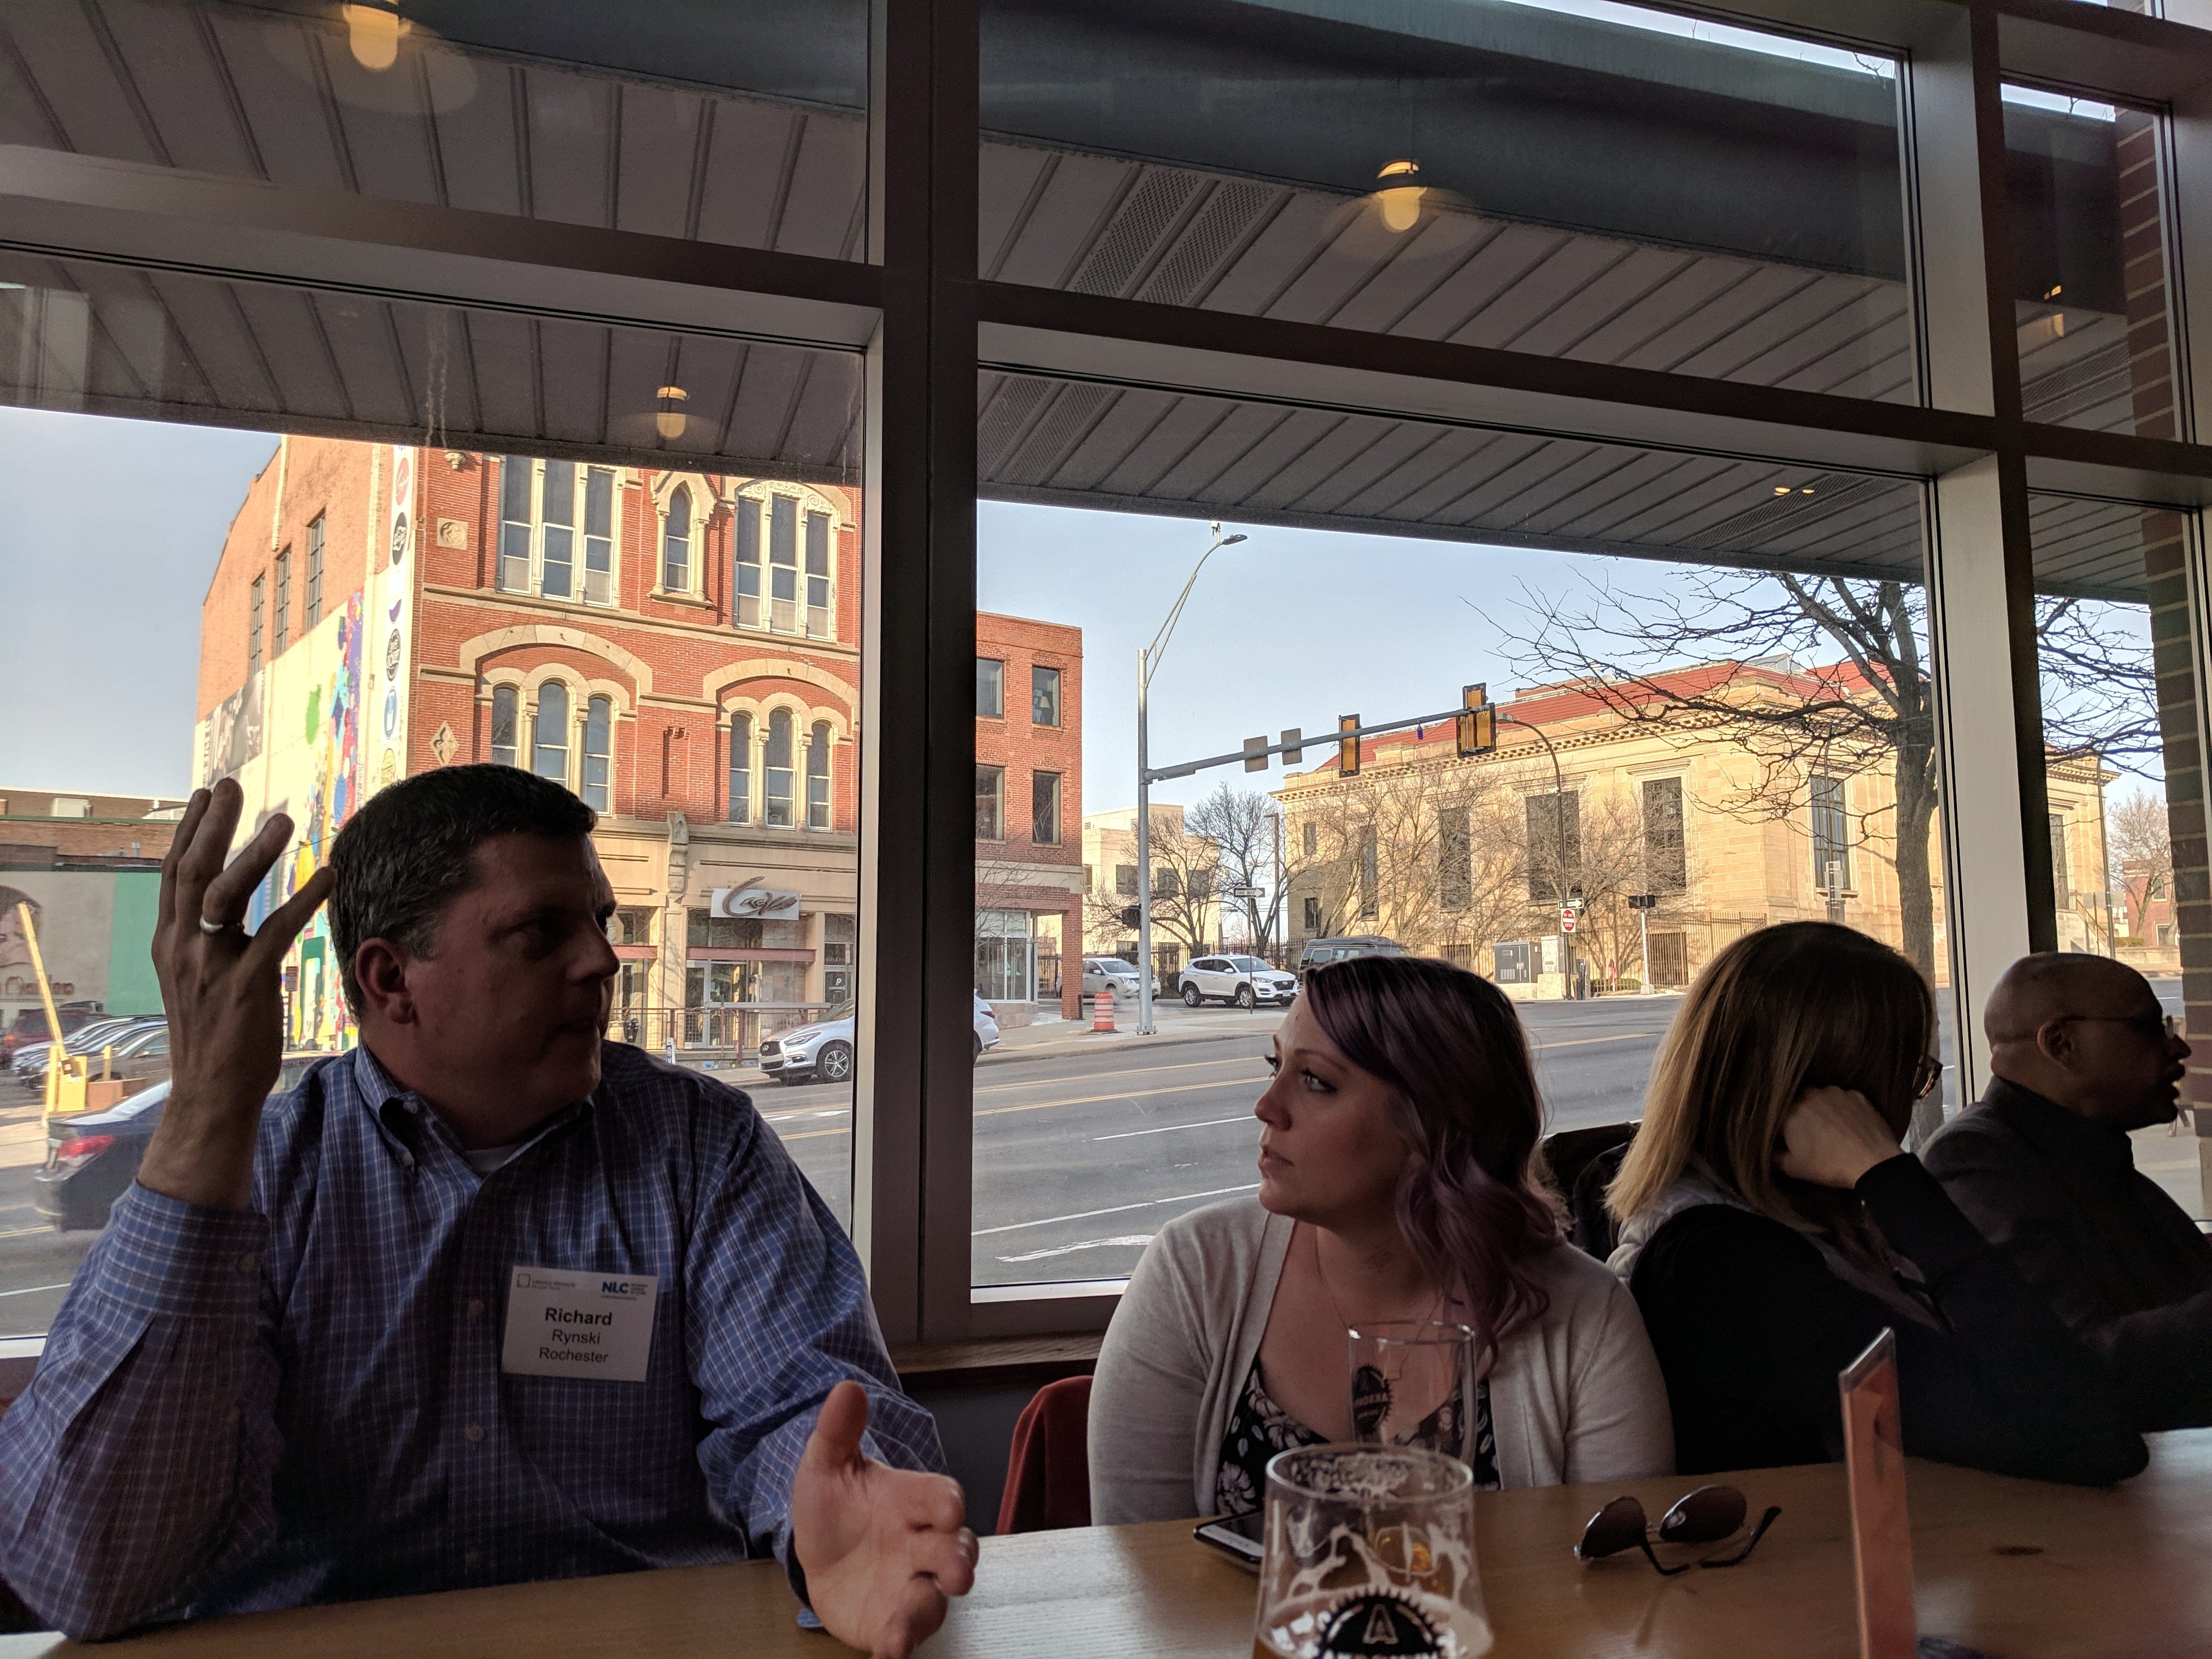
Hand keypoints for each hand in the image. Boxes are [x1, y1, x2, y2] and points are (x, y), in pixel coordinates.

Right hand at [137, 781, 334, 1210]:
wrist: (210, 1095)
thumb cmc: (214, 1035)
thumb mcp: (198, 978)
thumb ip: (206, 939)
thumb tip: (221, 904)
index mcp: (170, 943)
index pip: (174, 874)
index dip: (188, 831)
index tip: (204, 793)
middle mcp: (183, 948)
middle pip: (192, 872)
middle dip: (210, 824)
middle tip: (230, 784)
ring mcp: (211, 967)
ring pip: (228, 896)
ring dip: (256, 854)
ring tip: (284, 820)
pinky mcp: (245, 987)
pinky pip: (274, 934)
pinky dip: (303, 901)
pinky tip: (329, 875)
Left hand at [792, 1380, 975, 1657]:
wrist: (817, 1551)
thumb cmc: (836, 1505)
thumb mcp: (827, 1464)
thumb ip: (839, 1431)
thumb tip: (846, 1388)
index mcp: (912, 1502)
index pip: (942, 1497)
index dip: (947, 1502)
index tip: (948, 1508)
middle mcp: (922, 1545)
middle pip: (954, 1552)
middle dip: (957, 1562)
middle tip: (956, 1573)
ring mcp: (911, 1586)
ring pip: (933, 1599)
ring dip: (926, 1610)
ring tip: (907, 1627)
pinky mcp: (892, 1621)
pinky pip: (903, 1634)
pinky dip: (900, 1643)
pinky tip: (890, 1649)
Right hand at [1776, 1086, 1903, 1189]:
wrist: (1873, 1163)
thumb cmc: (1829, 1165)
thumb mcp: (1793, 1168)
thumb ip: (1774, 1156)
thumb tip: (1767, 1149)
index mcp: (1789, 1111)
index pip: (1777, 1114)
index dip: (1781, 1127)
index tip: (1787, 1138)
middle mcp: (1810, 1095)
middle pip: (1798, 1101)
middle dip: (1801, 1114)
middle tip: (1809, 1134)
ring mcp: (1835, 1093)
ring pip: (1822, 1097)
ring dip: (1822, 1109)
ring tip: (1831, 1130)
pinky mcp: (1857, 1096)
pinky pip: (1844, 1100)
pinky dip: (1843, 1110)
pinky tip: (1849, 1126)